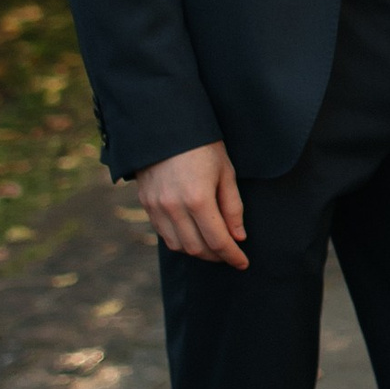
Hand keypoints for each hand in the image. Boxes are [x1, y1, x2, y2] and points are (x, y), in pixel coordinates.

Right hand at [137, 140, 247, 268]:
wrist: (165, 125)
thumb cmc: (202, 145)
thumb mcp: (225, 172)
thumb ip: (232, 207)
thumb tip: (238, 236)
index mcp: (198, 199)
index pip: (218, 241)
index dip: (232, 256)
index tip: (243, 263)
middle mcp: (174, 208)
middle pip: (197, 248)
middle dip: (216, 256)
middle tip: (230, 254)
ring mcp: (157, 207)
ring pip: (178, 246)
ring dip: (198, 251)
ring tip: (212, 246)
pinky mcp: (146, 204)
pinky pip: (163, 234)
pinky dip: (180, 240)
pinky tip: (192, 234)